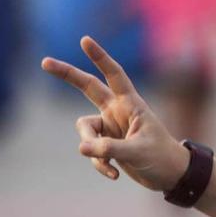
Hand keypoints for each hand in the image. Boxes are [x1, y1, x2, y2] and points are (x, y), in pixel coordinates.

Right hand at [42, 36, 187, 191]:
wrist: (171, 176)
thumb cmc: (163, 158)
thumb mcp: (138, 152)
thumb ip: (110, 149)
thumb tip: (82, 148)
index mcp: (131, 104)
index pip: (114, 75)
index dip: (100, 57)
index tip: (84, 40)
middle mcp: (117, 111)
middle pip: (87, 86)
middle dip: (67, 74)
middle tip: (44, 62)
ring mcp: (110, 126)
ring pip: (85, 130)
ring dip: (92, 149)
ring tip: (110, 165)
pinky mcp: (106, 143)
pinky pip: (91, 151)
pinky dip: (99, 164)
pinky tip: (114, 175)